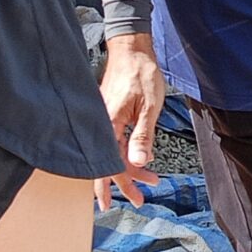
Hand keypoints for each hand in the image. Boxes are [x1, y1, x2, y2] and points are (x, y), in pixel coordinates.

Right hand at [96, 32, 166, 210]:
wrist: (132, 49)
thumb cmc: (141, 73)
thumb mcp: (149, 106)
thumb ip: (143, 135)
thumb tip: (139, 162)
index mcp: (108, 123)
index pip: (108, 162)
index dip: (115, 184)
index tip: (122, 201)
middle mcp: (101, 124)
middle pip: (108, 162)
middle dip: (124, 184)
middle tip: (139, 199)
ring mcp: (103, 120)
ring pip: (112, 153)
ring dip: (129, 169)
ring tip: (148, 181)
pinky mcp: (108, 115)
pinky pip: (113, 141)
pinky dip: (125, 154)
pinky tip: (137, 160)